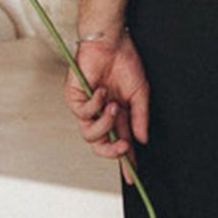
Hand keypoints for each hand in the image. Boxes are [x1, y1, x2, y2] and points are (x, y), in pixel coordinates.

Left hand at [64, 34, 149, 178]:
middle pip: (101, 146)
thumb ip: (140, 118)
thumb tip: (142, 138)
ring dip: (104, 124)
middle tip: (123, 145)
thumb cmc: (124, 62)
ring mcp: (88, 108)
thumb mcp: (140, 94)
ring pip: (90, 134)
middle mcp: (102, 114)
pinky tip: (102, 91)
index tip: (131, 176)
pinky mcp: (75, 98)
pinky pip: (83, 114)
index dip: (126, 161)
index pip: (121, 144)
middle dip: (112, 151)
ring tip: (114, 107)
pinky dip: (95, 104)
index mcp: (119, 116)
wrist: (111, 41)